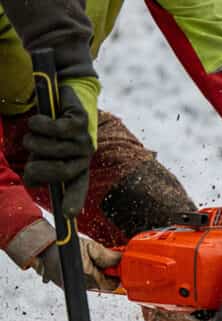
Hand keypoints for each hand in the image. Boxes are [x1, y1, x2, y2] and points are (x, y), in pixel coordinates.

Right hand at [21, 86, 93, 219]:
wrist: (57, 101)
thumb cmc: (46, 134)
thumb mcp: (40, 155)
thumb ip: (38, 170)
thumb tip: (32, 180)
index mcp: (77, 168)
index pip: (77, 189)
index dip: (73, 201)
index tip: (69, 215)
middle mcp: (84, 157)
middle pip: (57, 170)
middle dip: (36, 158)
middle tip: (32, 146)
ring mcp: (85, 140)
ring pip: (50, 147)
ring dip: (33, 137)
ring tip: (37, 130)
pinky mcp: (81, 121)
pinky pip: (53, 128)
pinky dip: (39, 123)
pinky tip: (41, 120)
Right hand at [33, 236, 121, 291]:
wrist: (44, 247)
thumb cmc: (64, 245)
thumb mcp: (91, 246)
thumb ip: (108, 256)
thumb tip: (122, 261)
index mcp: (87, 275)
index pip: (112, 284)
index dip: (117, 275)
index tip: (117, 266)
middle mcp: (81, 284)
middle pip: (104, 284)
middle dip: (107, 273)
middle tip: (102, 260)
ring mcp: (74, 286)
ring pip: (94, 283)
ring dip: (97, 274)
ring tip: (90, 260)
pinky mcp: (68, 286)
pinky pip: (84, 282)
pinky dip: (87, 275)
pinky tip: (83, 265)